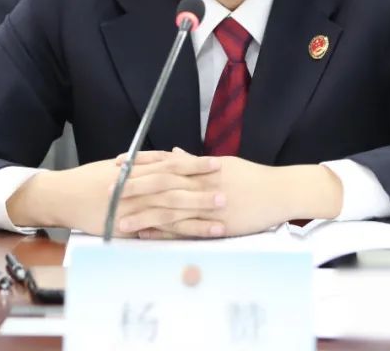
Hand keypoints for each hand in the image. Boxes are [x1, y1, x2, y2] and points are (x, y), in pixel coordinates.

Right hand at [5, 155, 224, 236]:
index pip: (172, 165)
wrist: (63, 196)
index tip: (216, 163)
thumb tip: (171, 158)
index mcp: (137, 170)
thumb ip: (145, 164)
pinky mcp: (126, 228)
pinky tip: (191, 239)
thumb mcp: (119, 166)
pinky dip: (174, 235)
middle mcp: (136, 189)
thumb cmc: (90, 179)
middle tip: (227, 192)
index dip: (195, 165)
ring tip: (220, 221)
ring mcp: (132, 209)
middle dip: (201, 191)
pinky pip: (155, 232)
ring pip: (169, 214)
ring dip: (196, 218)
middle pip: (175, 189)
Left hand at [117, 148, 343, 238]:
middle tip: (108, 188)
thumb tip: (175, 154)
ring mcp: (207, 205)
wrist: (281, 192)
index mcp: (202, 167)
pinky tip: (146, 235)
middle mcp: (201, 183)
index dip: (140, 163)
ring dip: (142, 214)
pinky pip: (184, 229)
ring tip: (117, 219)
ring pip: (168, 209)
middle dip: (133, 187)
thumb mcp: (225, 165)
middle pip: (160, 184)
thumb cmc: (254, 178)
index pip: (164, 163)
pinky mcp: (215, 224)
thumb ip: (197, 162)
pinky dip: (164, 232)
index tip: (119, 163)